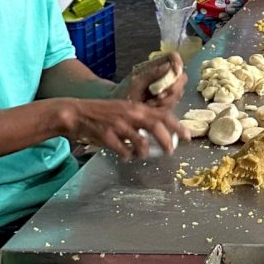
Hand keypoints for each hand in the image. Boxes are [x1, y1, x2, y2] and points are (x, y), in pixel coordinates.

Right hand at [59, 99, 188, 159]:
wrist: (75, 113)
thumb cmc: (101, 112)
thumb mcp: (123, 109)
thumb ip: (140, 117)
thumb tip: (158, 131)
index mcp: (136, 107)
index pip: (163, 115)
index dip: (178, 126)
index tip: (188, 136)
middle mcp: (130, 114)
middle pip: (157, 127)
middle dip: (167, 141)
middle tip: (171, 151)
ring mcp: (118, 125)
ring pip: (141, 142)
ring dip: (145, 152)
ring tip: (143, 155)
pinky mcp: (107, 136)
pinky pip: (124, 151)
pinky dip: (128, 156)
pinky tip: (126, 156)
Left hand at [114, 52, 186, 110]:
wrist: (117, 108)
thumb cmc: (123, 92)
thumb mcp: (136, 82)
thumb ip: (152, 73)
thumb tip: (169, 66)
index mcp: (156, 66)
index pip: (173, 57)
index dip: (178, 62)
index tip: (176, 71)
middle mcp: (164, 76)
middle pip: (181, 77)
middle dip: (173, 88)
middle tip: (160, 96)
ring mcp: (167, 88)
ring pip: (179, 92)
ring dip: (167, 100)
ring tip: (151, 104)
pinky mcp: (167, 101)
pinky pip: (174, 103)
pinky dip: (164, 107)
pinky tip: (152, 108)